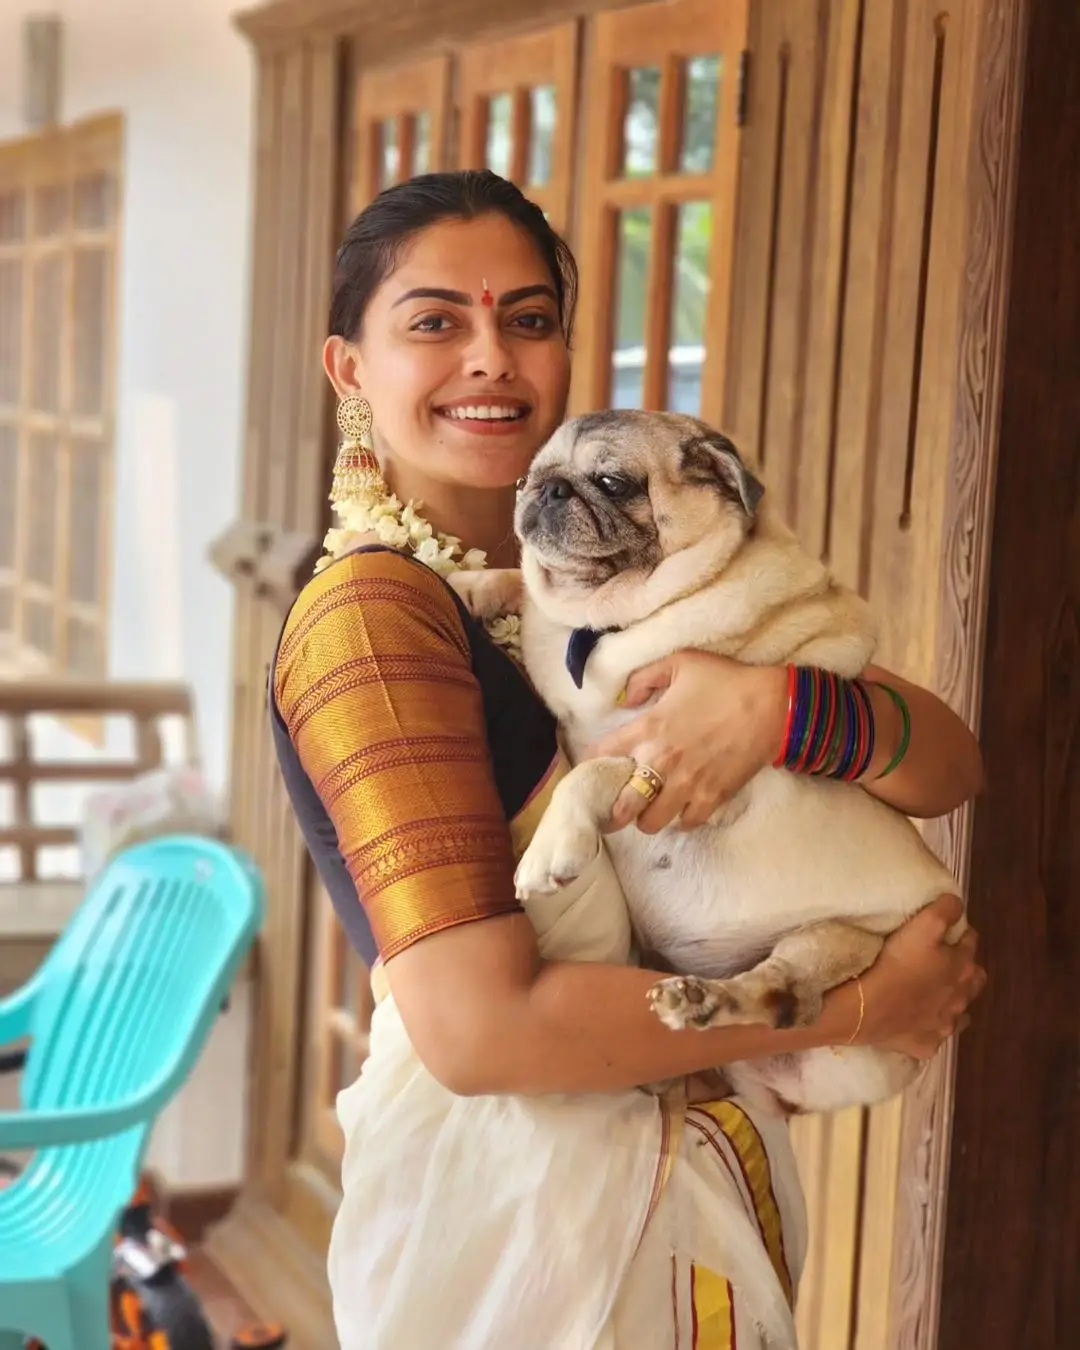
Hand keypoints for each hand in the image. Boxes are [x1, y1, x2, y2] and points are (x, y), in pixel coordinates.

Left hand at [590, 651, 787, 832]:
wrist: (773, 705)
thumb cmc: (725, 681)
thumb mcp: (680, 662)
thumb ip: (645, 678)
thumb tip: (626, 698)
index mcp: (648, 728)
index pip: (601, 755)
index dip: (590, 766)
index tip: (592, 770)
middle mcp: (661, 761)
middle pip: (622, 805)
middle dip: (614, 810)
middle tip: (617, 807)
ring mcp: (687, 784)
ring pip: (651, 823)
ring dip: (647, 818)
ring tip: (651, 809)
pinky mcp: (712, 797)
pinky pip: (686, 823)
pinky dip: (681, 820)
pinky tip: (682, 809)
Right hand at [853, 895, 985, 1057]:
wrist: (869, 1007)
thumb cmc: (897, 963)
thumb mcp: (923, 926)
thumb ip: (945, 911)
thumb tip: (958, 904)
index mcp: (963, 967)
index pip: (971, 943)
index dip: (962, 934)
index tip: (949, 930)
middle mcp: (960, 998)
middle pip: (974, 981)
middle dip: (966, 971)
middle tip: (946, 963)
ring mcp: (944, 1025)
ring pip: (959, 1014)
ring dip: (952, 1003)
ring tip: (936, 996)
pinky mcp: (926, 1044)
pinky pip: (934, 1037)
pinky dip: (931, 1029)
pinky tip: (920, 1024)